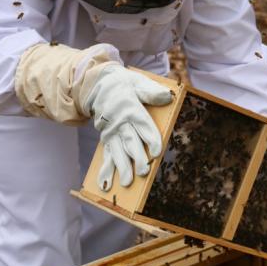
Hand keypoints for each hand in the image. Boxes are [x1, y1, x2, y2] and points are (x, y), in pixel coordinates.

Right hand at [85, 65, 172, 190]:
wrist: (99, 84)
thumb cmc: (125, 85)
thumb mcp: (139, 82)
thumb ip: (152, 91)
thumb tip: (168, 96)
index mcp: (131, 108)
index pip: (143, 125)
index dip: (151, 138)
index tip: (157, 152)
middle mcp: (120, 122)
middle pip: (130, 141)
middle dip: (137, 157)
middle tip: (143, 172)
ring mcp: (111, 131)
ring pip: (117, 151)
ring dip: (122, 167)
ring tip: (127, 182)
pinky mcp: (105, 138)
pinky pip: (106, 155)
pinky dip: (105, 170)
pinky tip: (105, 184)